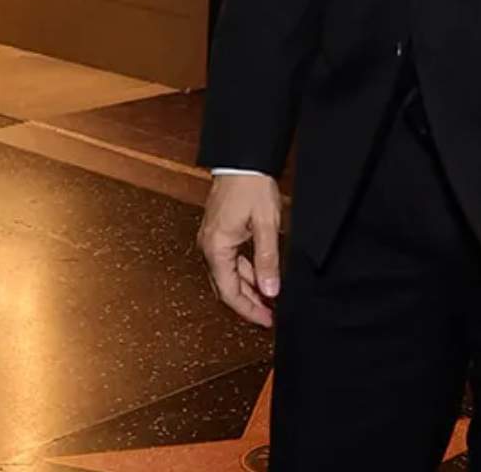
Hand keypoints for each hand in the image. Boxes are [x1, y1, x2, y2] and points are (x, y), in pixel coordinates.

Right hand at [198, 173, 282, 327]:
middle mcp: (209, 247)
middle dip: (249, 303)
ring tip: (270, 298)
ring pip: (229, 275)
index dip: (249, 310)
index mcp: (216, 249)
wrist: (242, 160)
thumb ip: (268, 260)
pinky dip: (245, 272)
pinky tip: (261, 276)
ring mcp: (213, 240)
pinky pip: (230, 261)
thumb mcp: (266, 225)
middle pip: (226, 287)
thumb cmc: (251, 187)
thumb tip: (271, 290)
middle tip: (271, 315)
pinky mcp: (219, 232)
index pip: (229, 293)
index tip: (267, 320)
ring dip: (248, 288)